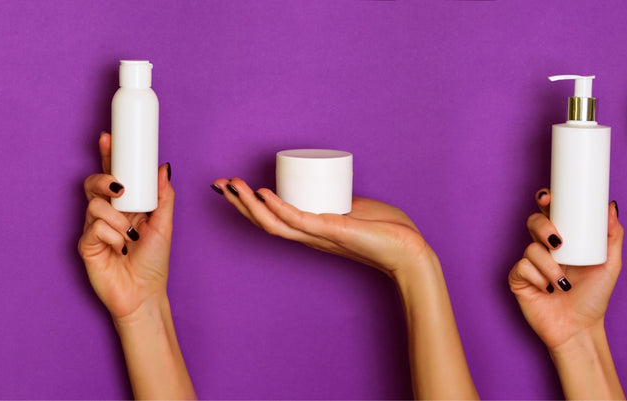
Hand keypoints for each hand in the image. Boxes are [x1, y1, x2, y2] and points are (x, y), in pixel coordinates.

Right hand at [78, 132, 174, 320]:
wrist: (144, 293)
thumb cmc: (153, 261)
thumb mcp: (164, 225)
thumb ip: (163, 197)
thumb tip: (163, 167)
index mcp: (125, 206)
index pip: (114, 176)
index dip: (108, 156)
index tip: (109, 137)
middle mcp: (107, 214)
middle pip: (94, 184)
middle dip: (105, 180)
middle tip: (119, 189)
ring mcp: (94, 228)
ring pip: (94, 205)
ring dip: (116, 219)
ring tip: (129, 237)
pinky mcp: (85, 245)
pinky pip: (94, 228)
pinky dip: (111, 236)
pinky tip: (119, 249)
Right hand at [211, 178, 433, 276]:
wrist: (409, 250)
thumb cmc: (387, 231)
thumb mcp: (354, 209)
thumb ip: (338, 203)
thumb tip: (327, 187)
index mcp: (312, 230)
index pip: (272, 219)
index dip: (249, 204)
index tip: (232, 186)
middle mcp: (309, 235)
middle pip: (263, 221)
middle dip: (237, 202)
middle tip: (218, 183)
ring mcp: (318, 234)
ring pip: (273, 221)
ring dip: (248, 203)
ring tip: (231, 185)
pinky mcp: (331, 231)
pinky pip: (298, 219)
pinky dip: (278, 207)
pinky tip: (263, 193)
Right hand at [509, 189, 623, 349]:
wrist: (579, 328)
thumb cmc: (594, 297)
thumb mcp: (610, 264)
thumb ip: (613, 235)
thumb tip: (610, 206)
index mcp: (565, 240)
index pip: (552, 212)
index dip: (546, 200)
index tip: (548, 197)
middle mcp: (545, 249)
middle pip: (534, 222)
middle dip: (543, 226)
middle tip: (557, 242)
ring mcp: (531, 264)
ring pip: (531, 249)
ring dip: (549, 266)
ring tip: (563, 281)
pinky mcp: (520, 280)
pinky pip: (522, 268)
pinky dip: (538, 278)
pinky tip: (549, 290)